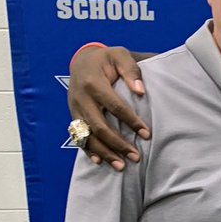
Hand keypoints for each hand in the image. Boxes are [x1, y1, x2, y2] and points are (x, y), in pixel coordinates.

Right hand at [68, 45, 148, 169]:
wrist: (82, 61)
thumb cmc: (106, 59)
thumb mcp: (120, 55)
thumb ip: (131, 70)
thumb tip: (141, 91)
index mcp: (93, 82)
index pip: (114, 106)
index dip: (131, 121)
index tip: (147, 134)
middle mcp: (81, 98)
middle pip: (99, 126)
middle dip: (118, 144)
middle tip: (136, 156)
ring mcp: (75, 109)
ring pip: (88, 136)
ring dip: (104, 152)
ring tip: (121, 166)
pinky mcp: (73, 116)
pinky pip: (78, 136)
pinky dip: (88, 150)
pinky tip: (99, 161)